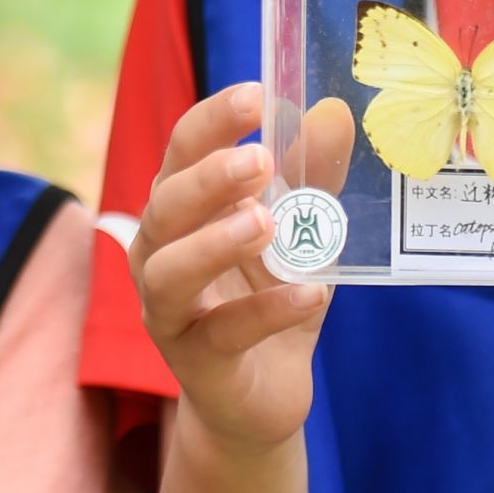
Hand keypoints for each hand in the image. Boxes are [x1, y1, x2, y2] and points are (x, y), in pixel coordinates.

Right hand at [129, 84, 354, 456]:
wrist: (263, 397)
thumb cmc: (269, 298)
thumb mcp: (302, 232)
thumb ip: (314, 176)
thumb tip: (334, 111)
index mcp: (180, 210)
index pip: (182, 152)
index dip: (212, 122)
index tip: (257, 95)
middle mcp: (159, 255)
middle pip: (164, 206)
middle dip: (208, 179)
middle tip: (259, 160)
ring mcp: (170, 313)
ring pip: (169, 272)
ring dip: (214, 242)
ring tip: (264, 222)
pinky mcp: (195, 363)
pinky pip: (223, 333)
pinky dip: (267, 310)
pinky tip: (311, 293)